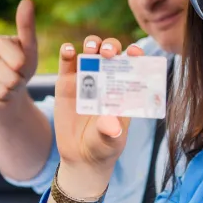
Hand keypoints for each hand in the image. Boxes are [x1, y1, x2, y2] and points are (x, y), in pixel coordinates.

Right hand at [0, 0, 38, 109]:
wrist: (9, 88)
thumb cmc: (22, 65)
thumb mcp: (30, 49)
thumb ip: (27, 27)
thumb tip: (26, 0)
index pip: (17, 62)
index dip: (23, 69)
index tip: (22, 66)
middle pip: (9, 79)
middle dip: (17, 84)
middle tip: (15, 79)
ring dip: (8, 95)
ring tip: (7, 88)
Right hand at [50, 37, 144, 193]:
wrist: (81, 157)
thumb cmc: (104, 147)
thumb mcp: (111, 142)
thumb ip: (111, 132)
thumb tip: (110, 123)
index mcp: (124, 88)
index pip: (133, 65)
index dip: (136, 54)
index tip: (135, 52)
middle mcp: (106, 79)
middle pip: (111, 52)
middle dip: (111, 47)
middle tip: (108, 53)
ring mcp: (86, 79)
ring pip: (90, 52)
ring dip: (92, 44)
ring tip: (91, 50)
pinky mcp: (66, 83)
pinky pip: (66, 63)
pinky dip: (67, 52)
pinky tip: (68, 50)